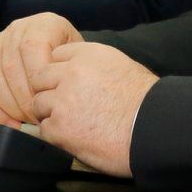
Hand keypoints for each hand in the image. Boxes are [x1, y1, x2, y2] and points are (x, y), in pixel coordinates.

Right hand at [0, 12, 82, 125]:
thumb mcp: (78, 61)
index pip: (31, 48)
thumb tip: (53, 99)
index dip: (36, 81)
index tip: (46, 103)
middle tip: (36, 120)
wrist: (61, 55)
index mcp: (43, 25)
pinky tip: (4, 122)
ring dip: (7, 107)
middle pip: (10, 67)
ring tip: (23, 123)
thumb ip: (68, 72)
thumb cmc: (71, 62)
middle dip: (23, 101)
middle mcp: (17, 29)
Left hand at [23, 41, 155, 177]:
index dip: (60, 72)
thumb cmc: (146, 102)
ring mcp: (63, 100)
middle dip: (49, 91)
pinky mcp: (59, 127)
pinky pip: (44, 129)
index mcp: (89, 54)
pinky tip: (75, 136)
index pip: (56, 55)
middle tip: (66, 105)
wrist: (153, 130)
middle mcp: (72, 73)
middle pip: (40, 78)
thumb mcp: (122, 67)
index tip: (69, 84)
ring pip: (38, 103)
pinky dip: (55, 135)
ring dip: (51, 114)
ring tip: (73, 123)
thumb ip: (95, 65)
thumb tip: (82, 71)